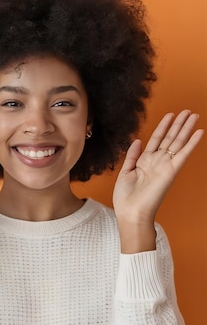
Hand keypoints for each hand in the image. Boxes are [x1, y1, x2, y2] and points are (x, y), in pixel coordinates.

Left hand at [113, 110, 203, 250]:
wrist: (131, 213)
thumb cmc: (126, 199)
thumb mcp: (125, 172)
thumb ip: (132, 156)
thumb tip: (137, 140)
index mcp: (145, 161)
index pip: (157, 139)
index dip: (163, 126)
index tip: (170, 115)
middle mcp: (157, 162)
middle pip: (170, 138)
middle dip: (179, 124)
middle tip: (188, 111)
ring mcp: (165, 165)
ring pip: (178, 142)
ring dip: (186, 128)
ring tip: (194, 115)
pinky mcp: (171, 171)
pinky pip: (183, 154)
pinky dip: (192, 143)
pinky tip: (199, 132)